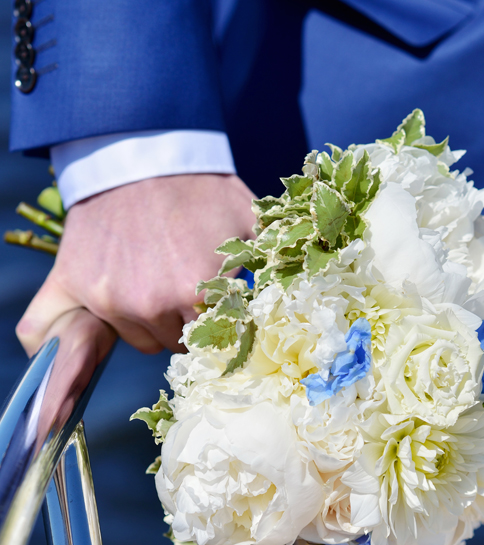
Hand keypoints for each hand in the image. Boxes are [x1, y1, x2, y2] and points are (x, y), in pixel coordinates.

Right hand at [16, 173, 256, 356]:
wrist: (139, 150)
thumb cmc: (198, 187)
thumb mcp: (248, 223)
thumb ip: (267, 267)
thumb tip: (291, 295)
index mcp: (196, 294)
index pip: (211, 341)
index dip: (215, 326)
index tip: (213, 311)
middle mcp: (151, 304)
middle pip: (174, 344)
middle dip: (182, 324)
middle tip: (180, 289)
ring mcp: (112, 299)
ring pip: (139, 338)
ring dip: (148, 320)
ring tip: (152, 279)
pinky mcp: (79, 287)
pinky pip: (88, 326)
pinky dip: (95, 322)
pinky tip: (104, 305)